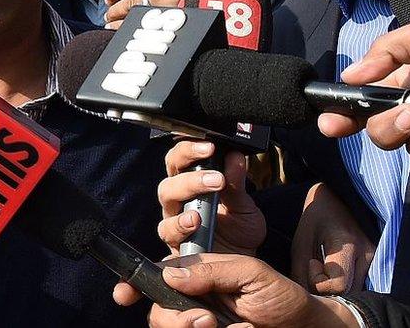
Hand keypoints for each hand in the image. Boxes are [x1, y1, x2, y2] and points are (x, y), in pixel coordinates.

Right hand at [115, 254, 360, 327]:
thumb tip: (170, 275)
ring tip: (216, 326)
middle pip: (156, 309)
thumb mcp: (251, 272)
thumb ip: (211, 270)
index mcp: (196, 274)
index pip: (157, 275)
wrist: (303, 325)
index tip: (124, 295)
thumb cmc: (280, 294)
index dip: (134, 285)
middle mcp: (191, 300)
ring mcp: (197, 323)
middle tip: (203, 319)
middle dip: (171, 316)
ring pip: (166, 327)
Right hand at [159, 140, 264, 255]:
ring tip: (205, 200)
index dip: (189, 148)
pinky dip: (179, 226)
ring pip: (166, 198)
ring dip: (185, 196)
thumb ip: (237, 183)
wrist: (240, 262)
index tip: (209, 146)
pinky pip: (168, 231)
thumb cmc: (238, 231)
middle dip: (191, 176)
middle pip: (170, 177)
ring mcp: (174, 219)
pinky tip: (195, 223)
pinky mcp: (174, 242)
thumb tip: (235, 156)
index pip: (181, 159)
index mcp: (192, 183)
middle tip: (216, 178)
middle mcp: (179, 199)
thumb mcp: (243, 205)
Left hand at [290, 183, 372, 293]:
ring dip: (338, 289)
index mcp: (348, 245)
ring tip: (326, 270)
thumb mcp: (302, 242)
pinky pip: (362, 285)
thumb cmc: (316, 218)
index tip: (312, 261)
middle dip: (328, 290)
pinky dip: (347, 285)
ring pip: (357, 292)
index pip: (338, 286)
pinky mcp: (378, 262)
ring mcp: (377, 258)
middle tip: (316, 269)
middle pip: (349, 294)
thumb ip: (301, 272)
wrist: (339, 198)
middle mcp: (368, 254)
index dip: (319, 282)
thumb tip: (304, 299)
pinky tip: (336, 272)